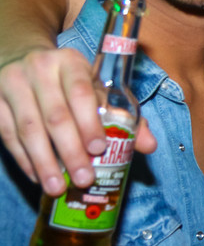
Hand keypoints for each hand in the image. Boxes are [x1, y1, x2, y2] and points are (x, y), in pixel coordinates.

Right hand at [0, 48, 155, 195]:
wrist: (21, 57)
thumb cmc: (70, 81)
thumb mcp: (97, 87)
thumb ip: (124, 115)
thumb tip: (149, 146)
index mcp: (71, 62)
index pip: (82, 93)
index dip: (90, 123)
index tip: (99, 149)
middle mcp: (39, 69)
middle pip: (55, 116)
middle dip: (70, 151)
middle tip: (83, 178)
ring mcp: (12, 84)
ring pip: (27, 129)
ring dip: (44, 162)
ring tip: (57, 188)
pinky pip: (8, 135)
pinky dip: (24, 159)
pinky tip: (38, 177)